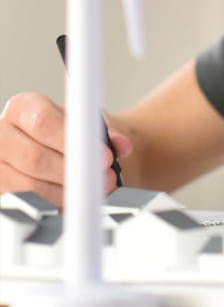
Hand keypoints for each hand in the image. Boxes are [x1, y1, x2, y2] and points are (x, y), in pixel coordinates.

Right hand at [0, 92, 131, 207]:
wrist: (64, 149)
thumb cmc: (76, 133)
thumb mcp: (93, 123)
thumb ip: (108, 131)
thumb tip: (121, 145)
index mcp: (23, 107)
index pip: (43, 123)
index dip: (73, 142)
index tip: (104, 157)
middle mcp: (1, 134)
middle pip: (35, 159)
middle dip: (75, 173)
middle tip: (106, 179)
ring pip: (29, 187)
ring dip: (67, 194)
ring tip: (94, 192)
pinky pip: (24, 205)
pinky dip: (53, 207)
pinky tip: (73, 204)